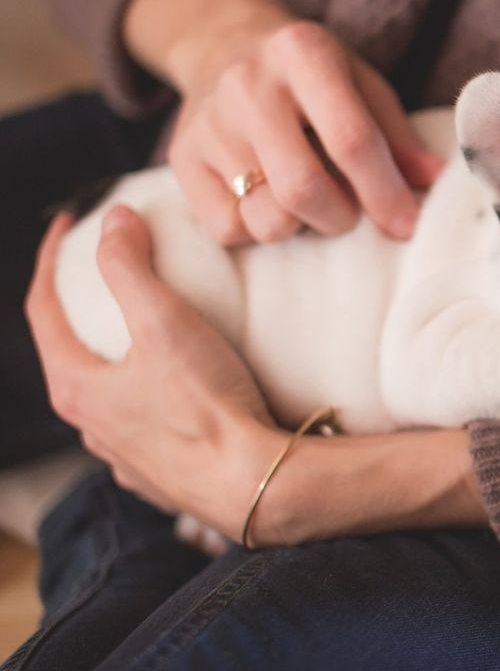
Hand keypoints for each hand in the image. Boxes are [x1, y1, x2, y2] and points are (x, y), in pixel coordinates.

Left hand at [26, 208, 487, 545]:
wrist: (255, 483)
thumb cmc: (207, 406)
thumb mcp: (166, 323)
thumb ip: (132, 267)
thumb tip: (114, 220)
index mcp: (77, 387)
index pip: (42, 310)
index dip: (51, 259)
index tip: (68, 225)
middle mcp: (90, 427)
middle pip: (71, 353)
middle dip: (83, 309)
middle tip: (107, 274)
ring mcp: (124, 456)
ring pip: (108, 394)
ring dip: (117, 357)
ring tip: (147, 331)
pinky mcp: (161, 475)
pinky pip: (143, 425)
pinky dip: (149, 395)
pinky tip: (178, 389)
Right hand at [126, 0, 442, 245]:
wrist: (221, 43)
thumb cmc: (310, 76)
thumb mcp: (361, 84)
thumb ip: (398, 136)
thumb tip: (439, 182)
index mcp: (304, 53)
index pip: (351, 140)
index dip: (384, 192)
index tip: (405, 225)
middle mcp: (248, 83)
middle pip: (303, 189)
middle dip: (341, 217)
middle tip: (350, 212)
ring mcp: (208, 122)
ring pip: (265, 218)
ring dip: (300, 226)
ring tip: (307, 201)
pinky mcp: (181, 158)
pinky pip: (227, 229)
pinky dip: (257, 228)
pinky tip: (266, 199)